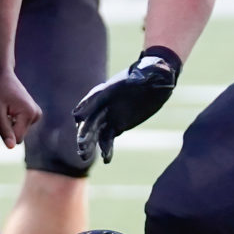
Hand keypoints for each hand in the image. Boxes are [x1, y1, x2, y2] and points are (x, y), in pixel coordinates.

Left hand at [0, 68, 40, 147]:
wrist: (1, 75)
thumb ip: (5, 130)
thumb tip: (11, 147)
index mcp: (29, 113)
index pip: (17, 139)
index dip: (5, 134)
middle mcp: (36, 114)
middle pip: (19, 135)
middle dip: (7, 129)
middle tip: (0, 114)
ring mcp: (36, 114)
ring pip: (19, 131)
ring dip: (9, 125)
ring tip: (4, 110)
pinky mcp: (33, 113)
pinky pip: (21, 126)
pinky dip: (12, 121)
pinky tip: (9, 109)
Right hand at [72, 46, 178, 162]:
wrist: (156, 81)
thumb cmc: (150, 74)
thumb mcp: (147, 74)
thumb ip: (143, 76)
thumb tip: (144, 76)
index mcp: (107, 89)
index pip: (93, 98)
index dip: (86, 108)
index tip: (78, 118)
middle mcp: (105, 104)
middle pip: (90, 119)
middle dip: (84, 132)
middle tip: (81, 145)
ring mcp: (110, 116)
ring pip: (96, 132)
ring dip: (90, 144)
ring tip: (84, 156)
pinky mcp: (117, 125)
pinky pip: (108, 138)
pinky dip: (106, 149)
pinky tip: (107, 159)